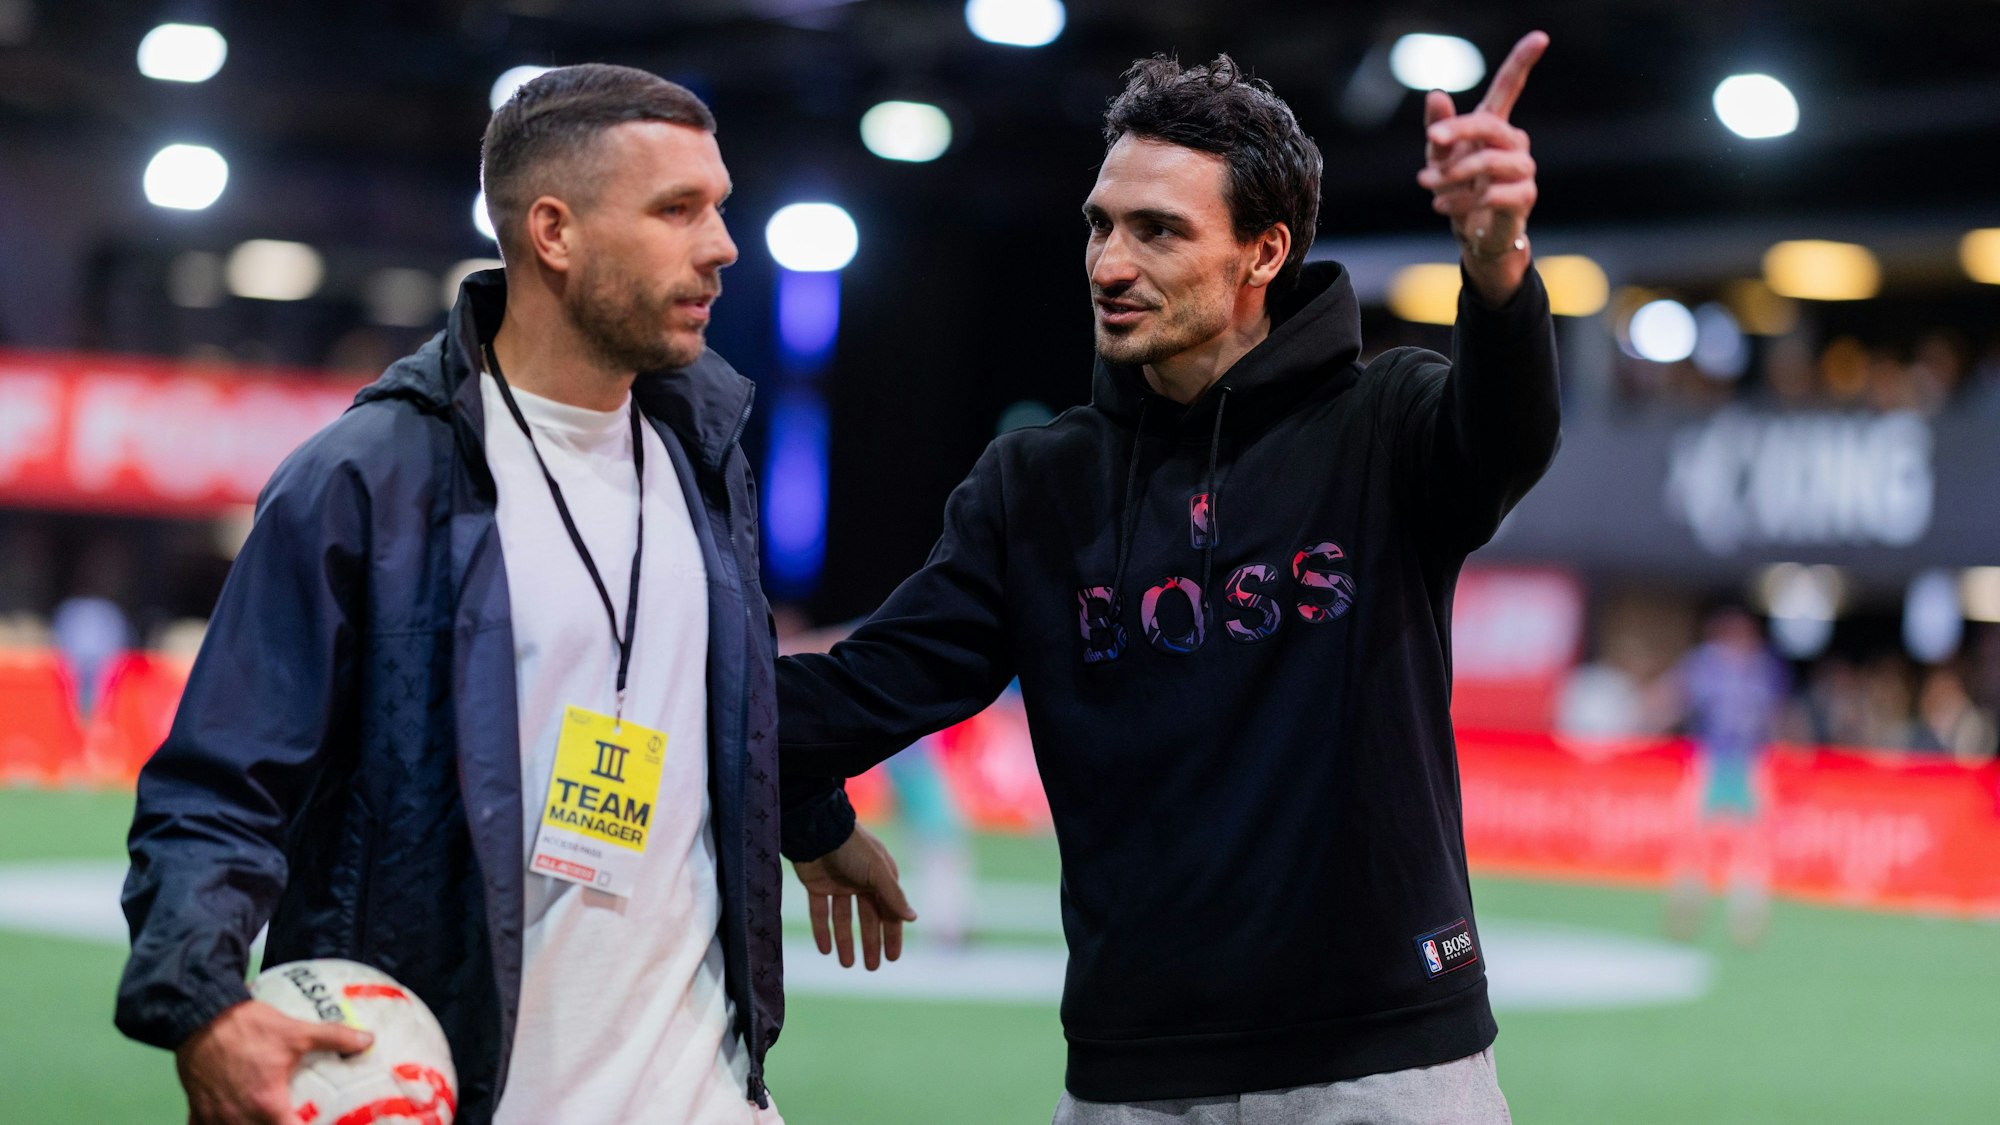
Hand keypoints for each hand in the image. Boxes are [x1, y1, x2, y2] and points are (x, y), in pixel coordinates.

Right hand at [176, 1000, 372, 1124]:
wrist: (201, 1017)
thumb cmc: (248, 1027)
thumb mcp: (296, 1032)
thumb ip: (334, 1038)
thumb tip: (368, 1040)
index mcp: (266, 1106)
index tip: (314, 1122)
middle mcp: (238, 1119)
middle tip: (291, 1119)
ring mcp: (214, 1117)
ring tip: (266, 1119)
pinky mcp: (196, 1110)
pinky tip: (231, 1121)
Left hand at [791, 823, 916, 969]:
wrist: (816, 829)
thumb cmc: (853, 848)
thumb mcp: (878, 872)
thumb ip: (894, 897)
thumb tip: (913, 919)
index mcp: (880, 877)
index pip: (889, 911)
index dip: (892, 934)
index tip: (892, 958)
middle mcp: (860, 882)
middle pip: (868, 918)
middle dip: (870, 942)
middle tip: (871, 967)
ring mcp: (838, 884)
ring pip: (844, 918)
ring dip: (846, 941)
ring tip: (847, 964)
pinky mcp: (816, 886)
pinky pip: (820, 912)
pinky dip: (822, 930)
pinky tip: (825, 950)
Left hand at [1417, 30, 1548, 300]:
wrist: (1472, 235)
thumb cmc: (1457, 189)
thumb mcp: (1438, 158)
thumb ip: (1439, 128)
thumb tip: (1436, 94)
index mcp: (1494, 127)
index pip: (1509, 88)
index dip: (1523, 61)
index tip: (1540, 36)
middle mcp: (1515, 143)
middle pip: (1490, 125)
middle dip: (1458, 131)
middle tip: (1431, 141)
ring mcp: (1523, 170)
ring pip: (1490, 162)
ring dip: (1454, 174)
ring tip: (1429, 185)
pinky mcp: (1524, 198)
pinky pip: (1494, 193)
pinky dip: (1461, 200)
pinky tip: (1441, 205)